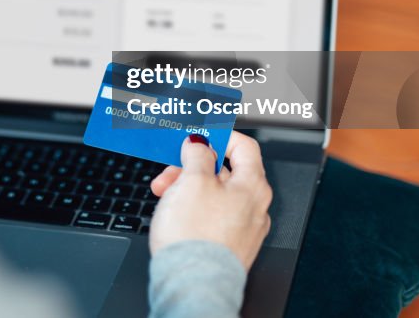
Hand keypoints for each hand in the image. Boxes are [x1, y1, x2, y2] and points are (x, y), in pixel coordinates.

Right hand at [148, 133, 271, 268]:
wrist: (192, 284)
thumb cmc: (196, 236)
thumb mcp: (192, 181)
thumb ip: (197, 155)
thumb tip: (199, 143)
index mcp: (253, 186)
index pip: (244, 147)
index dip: (220, 136)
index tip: (198, 135)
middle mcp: (255, 207)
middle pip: (225, 172)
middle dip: (192, 167)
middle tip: (169, 171)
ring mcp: (243, 229)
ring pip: (215, 195)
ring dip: (187, 188)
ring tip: (163, 194)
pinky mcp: (228, 246)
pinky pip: (212, 217)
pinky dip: (193, 209)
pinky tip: (175, 214)